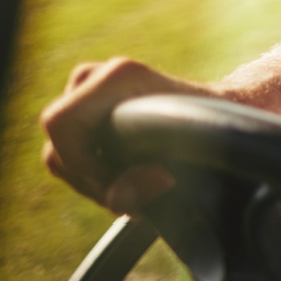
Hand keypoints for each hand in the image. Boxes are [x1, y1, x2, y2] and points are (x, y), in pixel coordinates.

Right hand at [39, 58, 209, 213]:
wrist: (221, 111)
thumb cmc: (209, 131)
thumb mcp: (185, 160)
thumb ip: (147, 184)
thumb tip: (118, 200)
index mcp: (120, 76)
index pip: (63, 124)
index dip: (84, 167)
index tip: (120, 190)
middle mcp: (95, 77)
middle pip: (59, 149)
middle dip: (94, 185)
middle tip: (135, 204)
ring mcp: (84, 92)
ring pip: (61, 157)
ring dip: (96, 185)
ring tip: (138, 196)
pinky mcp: (83, 111)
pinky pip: (70, 156)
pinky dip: (97, 177)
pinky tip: (130, 187)